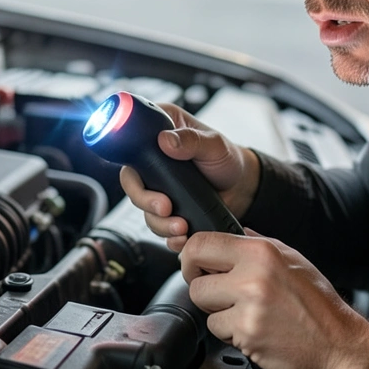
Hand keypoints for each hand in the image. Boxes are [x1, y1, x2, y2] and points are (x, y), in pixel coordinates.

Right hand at [118, 103, 260, 250]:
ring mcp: (157, 186)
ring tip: (181, 226)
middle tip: (164, 207)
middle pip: (131, 182)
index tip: (140, 174)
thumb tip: (166, 140)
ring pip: (143, 208)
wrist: (241, 188)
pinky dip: (167, 234)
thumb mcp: (213, 144)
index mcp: (160, 133)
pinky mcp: (164, 209)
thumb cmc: (226, 159)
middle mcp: (152, 160)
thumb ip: (191, 140)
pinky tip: (182, 236)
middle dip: (144, 200)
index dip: (127, 157)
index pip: (130, 142)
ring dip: (159, 222)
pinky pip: (157, 224)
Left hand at [180, 231, 368, 368]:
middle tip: (223, 294)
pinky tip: (254, 329)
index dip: (191, 257)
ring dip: (218, 312)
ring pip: (203, 306)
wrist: (338, 345)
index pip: (200, 243)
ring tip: (247, 313)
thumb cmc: (317, 304)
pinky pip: (217, 330)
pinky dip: (231, 333)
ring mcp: (249, 306)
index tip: (197, 266)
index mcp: (261, 251)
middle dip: (204, 287)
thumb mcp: (290, 258)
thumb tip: (229, 232)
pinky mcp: (246, 334)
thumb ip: (255, 243)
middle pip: (194, 277)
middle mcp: (253, 275)